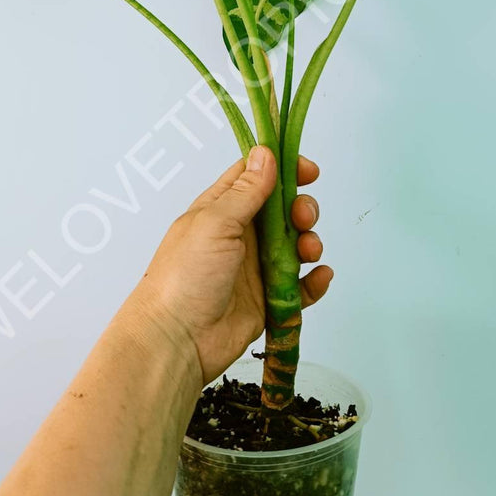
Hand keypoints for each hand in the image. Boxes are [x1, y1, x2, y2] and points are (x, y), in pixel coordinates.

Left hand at [128, 146, 332, 384]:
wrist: (177, 341)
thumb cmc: (184, 276)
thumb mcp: (215, 223)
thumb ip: (246, 191)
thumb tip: (265, 154)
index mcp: (222, 209)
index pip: (256, 177)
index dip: (284, 168)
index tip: (309, 171)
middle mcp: (240, 235)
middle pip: (282, 210)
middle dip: (301, 209)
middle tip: (303, 218)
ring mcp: (255, 268)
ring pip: (295, 246)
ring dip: (310, 243)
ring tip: (309, 251)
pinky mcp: (267, 299)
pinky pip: (300, 286)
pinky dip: (314, 281)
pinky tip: (319, 276)